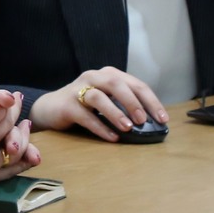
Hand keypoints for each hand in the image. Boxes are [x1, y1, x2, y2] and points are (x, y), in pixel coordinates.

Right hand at [0, 84, 40, 186]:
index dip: (4, 97)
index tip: (8, 92)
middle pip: (8, 124)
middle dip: (13, 110)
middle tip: (16, 101)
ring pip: (14, 146)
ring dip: (21, 133)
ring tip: (24, 123)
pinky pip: (9, 170)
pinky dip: (20, 160)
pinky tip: (26, 150)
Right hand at [30, 68, 168, 140]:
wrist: (50, 108)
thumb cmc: (85, 105)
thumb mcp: (108, 99)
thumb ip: (125, 104)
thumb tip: (151, 122)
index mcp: (108, 75)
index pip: (135, 84)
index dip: (151, 101)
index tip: (162, 119)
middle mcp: (93, 78)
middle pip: (116, 84)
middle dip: (133, 102)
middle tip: (144, 120)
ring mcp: (78, 90)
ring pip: (99, 97)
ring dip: (115, 113)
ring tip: (128, 128)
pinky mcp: (67, 105)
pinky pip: (85, 116)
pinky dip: (100, 127)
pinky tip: (112, 137)